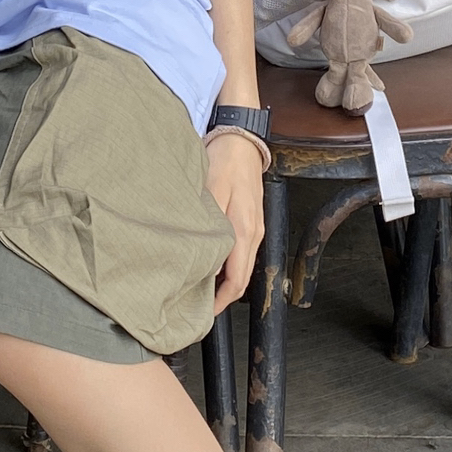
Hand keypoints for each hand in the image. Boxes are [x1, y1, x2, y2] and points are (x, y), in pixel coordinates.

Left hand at [205, 131, 265, 313]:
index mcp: (245, 232)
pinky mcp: (250, 219)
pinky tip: (211, 261)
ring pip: (241, 265)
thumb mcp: (212, 191)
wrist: (241, 139)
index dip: (220, 301)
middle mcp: (253, 234)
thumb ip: (211, 227)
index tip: (202, 312)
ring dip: (224, 280)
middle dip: (222, 296)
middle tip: (197, 305)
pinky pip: (241, 251)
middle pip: (241, 278)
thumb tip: (208, 262)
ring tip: (200, 287)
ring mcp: (254, 227)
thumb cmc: (224, 161)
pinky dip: (228, 264)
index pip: (236, 280)